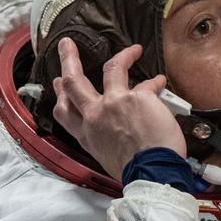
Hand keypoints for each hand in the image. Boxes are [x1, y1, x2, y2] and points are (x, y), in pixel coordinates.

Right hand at [51, 37, 186, 177]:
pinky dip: (155, 83)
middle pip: (73, 82)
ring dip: (122, 56)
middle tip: (67, 46)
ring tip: (132, 50)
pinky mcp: (137, 98)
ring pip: (110, 69)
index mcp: (86, 134)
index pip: (64, 110)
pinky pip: (147, 83)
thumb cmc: (134, 172)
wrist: (151, 174)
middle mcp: (95, 116)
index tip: (60, 82)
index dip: (60, 94)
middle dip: (68, 60)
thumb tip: (114, 128)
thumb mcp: (106, 157)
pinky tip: (160, 82)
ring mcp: (114, 104)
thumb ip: (105, 138)